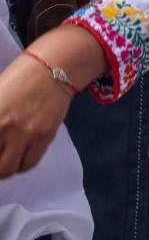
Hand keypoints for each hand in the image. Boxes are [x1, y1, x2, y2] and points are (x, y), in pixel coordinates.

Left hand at [0, 54, 73, 177]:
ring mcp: (26, 135)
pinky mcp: (44, 137)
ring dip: (4, 168)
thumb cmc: (19, 79)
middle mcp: (6, 129)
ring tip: (4, 160)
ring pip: (9, 169)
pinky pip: (30, 163)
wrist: (52, 70)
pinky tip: (19, 157)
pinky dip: (21, 165)